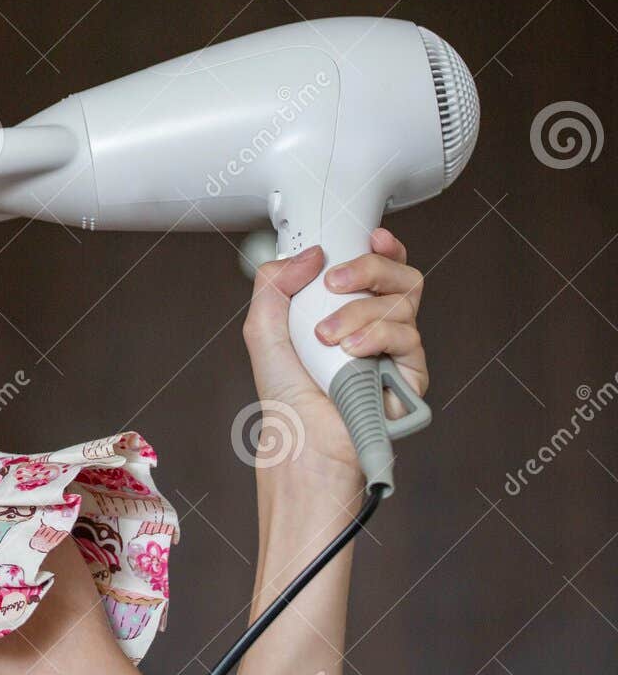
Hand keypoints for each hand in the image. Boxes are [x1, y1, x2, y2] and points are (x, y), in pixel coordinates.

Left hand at [241, 228, 428, 476]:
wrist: (301, 438)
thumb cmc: (285, 393)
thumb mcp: (263, 329)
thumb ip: (275, 282)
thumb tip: (310, 254)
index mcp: (346, 309)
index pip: (378, 268)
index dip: (383, 247)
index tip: (372, 236)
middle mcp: (376, 325)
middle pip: (400, 276)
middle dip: (369, 267)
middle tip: (335, 281)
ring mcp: (395, 348)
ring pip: (402, 302)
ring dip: (358, 311)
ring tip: (327, 336)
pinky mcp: (410, 373)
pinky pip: (407, 336)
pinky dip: (375, 336)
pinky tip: (350, 351)